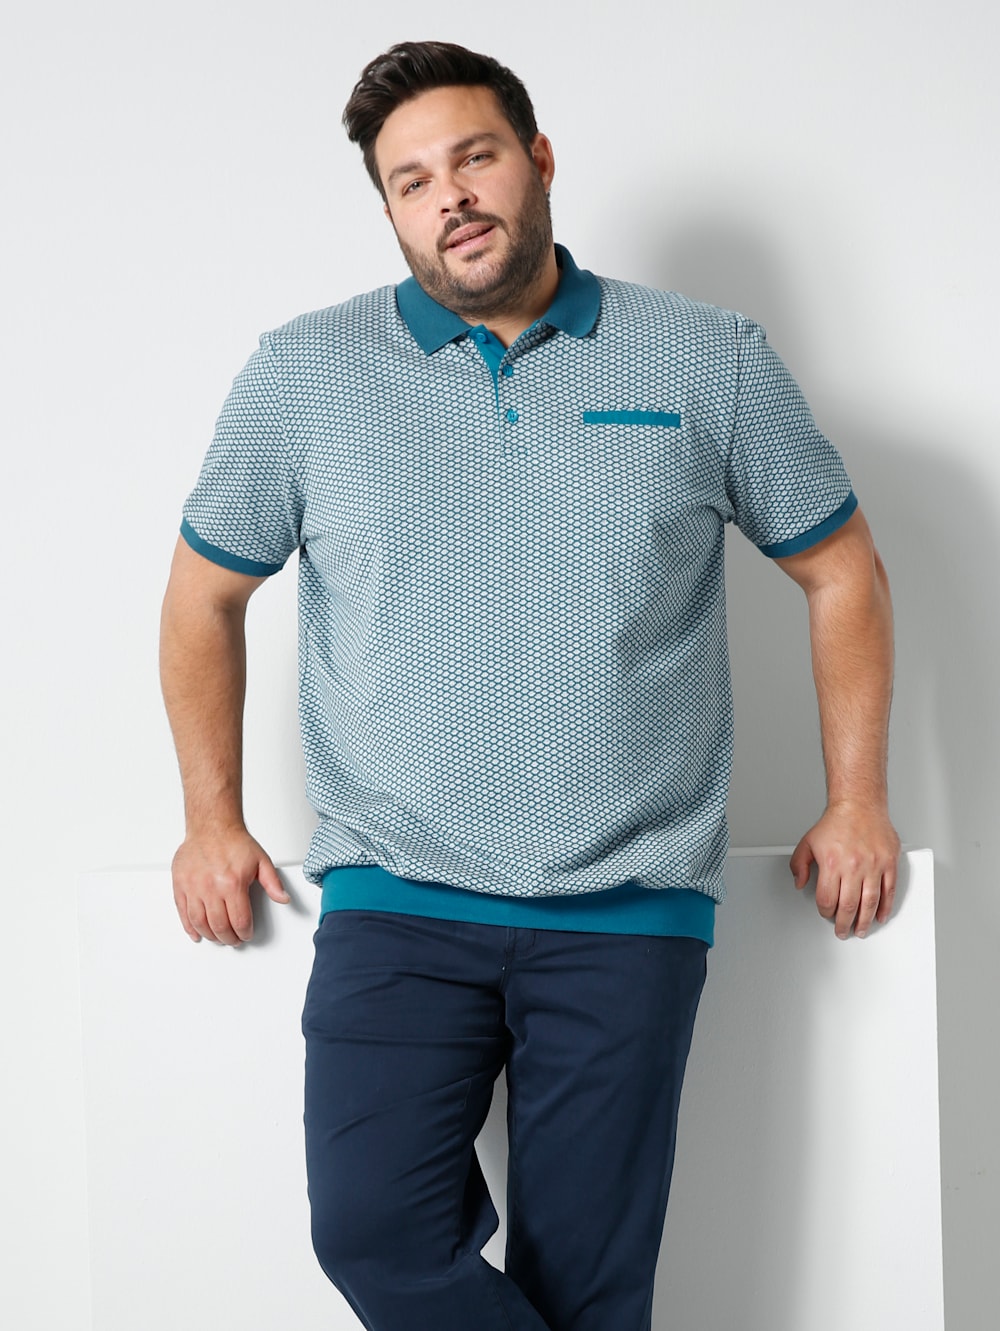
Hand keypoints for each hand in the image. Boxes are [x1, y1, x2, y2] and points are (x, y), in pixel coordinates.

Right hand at [171, 828, 289, 944]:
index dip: (244, 932)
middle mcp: (211, 887)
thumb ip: (273, 883)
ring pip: (200, 923)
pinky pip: (183, 912)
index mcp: (232, 883)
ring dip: (210, 935)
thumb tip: (284, 899)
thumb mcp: (262, 861)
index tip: (246, 934)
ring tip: (218, 937)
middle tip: (233, 939)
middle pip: (219, 926)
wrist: (212, 826)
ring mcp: (193, 887)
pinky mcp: (180, 885)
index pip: (240, 921)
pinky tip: (196, 933)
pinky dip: (189, 927)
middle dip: (229, 938)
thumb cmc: (234, 842)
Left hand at [789, 802, 899, 938]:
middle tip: (843, 931)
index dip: (825, 912)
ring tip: (860, 930)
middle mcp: (853, 866)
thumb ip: (799, 864)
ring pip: (869, 902)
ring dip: (864, 921)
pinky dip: (885, 907)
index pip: (827, 899)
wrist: (859, 804)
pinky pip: (889, 891)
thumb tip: (799, 883)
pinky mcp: (889, 863)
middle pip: (848, 906)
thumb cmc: (836, 822)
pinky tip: (880, 915)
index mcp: (832, 863)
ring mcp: (873, 866)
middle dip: (844, 924)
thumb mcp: (808, 842)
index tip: (827, 914)